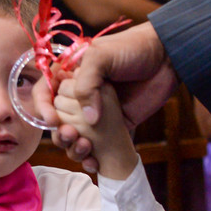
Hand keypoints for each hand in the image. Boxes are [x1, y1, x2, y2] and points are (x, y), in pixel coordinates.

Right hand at [36, 22, 177, 172]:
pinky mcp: (114, 128)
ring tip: (86, 148)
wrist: (167, 58)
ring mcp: (96, 113)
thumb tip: (88, 120)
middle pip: (56, 120)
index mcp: (70, 75)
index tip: (53, 120)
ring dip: (73, 148)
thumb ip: (86, 83)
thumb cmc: (132, 48)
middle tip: (72, 136)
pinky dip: (91, 158)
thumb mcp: (102, 56)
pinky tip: (95, 162)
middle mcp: (79, 95)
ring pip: (73, 137)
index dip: (43, 108)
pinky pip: (96, 147)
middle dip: (59, 133)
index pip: (44, 93)